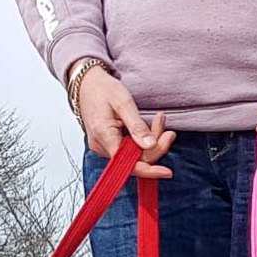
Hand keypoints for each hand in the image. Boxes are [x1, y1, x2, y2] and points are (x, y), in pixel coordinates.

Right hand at [74, 61, 175, 179]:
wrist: (87, 84)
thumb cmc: (103, 89)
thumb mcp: (123, 103)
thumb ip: (137, 126)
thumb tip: (150, 146)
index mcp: (103, 136)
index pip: (127, 164)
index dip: (149, 170)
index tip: (167, 172)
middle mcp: (102, 146)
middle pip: (135, 159)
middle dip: (156, 147)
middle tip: (169, 132)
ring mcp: (104, 147)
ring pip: (136, 154)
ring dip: (152, 141)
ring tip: (160, 120)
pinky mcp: (109, 144)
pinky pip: (131, 149)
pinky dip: (144, 140)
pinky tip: (153, 125)